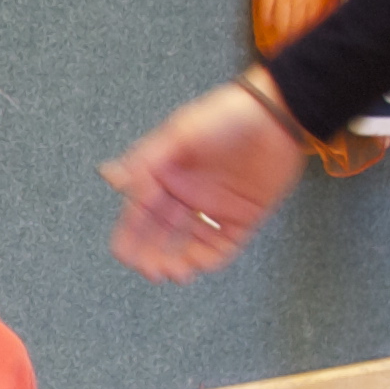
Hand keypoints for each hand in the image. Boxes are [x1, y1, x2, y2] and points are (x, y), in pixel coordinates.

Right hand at [103, 79, 306, 280]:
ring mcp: (214, 207)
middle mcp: (187, 192)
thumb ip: (145, 160)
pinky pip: (222, 245)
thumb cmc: (227, 115)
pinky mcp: (243, 216)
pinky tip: (198, 265)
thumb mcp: (179, 133)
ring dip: (178, 260)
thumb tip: (111, 178)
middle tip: (149, 271)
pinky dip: (208, 258)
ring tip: (174, 273)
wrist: (277, 115)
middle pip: (161, 233)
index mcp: (166, 173)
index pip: (139, 210)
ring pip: (188, 243)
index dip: (130, 235)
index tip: (124, 255)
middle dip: (151, 254)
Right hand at [249, 0, 339, 52]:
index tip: (306, 52)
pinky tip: (265, 31)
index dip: (308, 40)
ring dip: (278, 37)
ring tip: (276, 50)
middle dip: (292, 44)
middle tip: (288, 58)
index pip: (312, 24)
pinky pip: (265, 7)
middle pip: (294, 27)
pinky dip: (265, 21)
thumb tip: (335, 13)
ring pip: (279, 21)